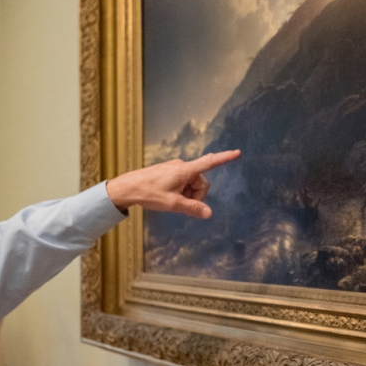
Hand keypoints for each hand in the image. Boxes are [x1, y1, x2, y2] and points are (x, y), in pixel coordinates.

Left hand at [105, 150, 240, 218]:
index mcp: (185, 170)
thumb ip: (192, 208)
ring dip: (188, 195)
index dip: (224, 158)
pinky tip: (169, 197)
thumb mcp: (172, 204)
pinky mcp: (171, 172)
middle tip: (181, 205)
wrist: (128, 187)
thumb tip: (209, 213)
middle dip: (196, 196)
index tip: (237, 152)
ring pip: (192, 185)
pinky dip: (181, 192)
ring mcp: (176, 169)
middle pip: (201, 183)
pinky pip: (184, 183)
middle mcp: (182, 166)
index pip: (209, 162)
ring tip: (172, 201)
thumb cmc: (149, 193)